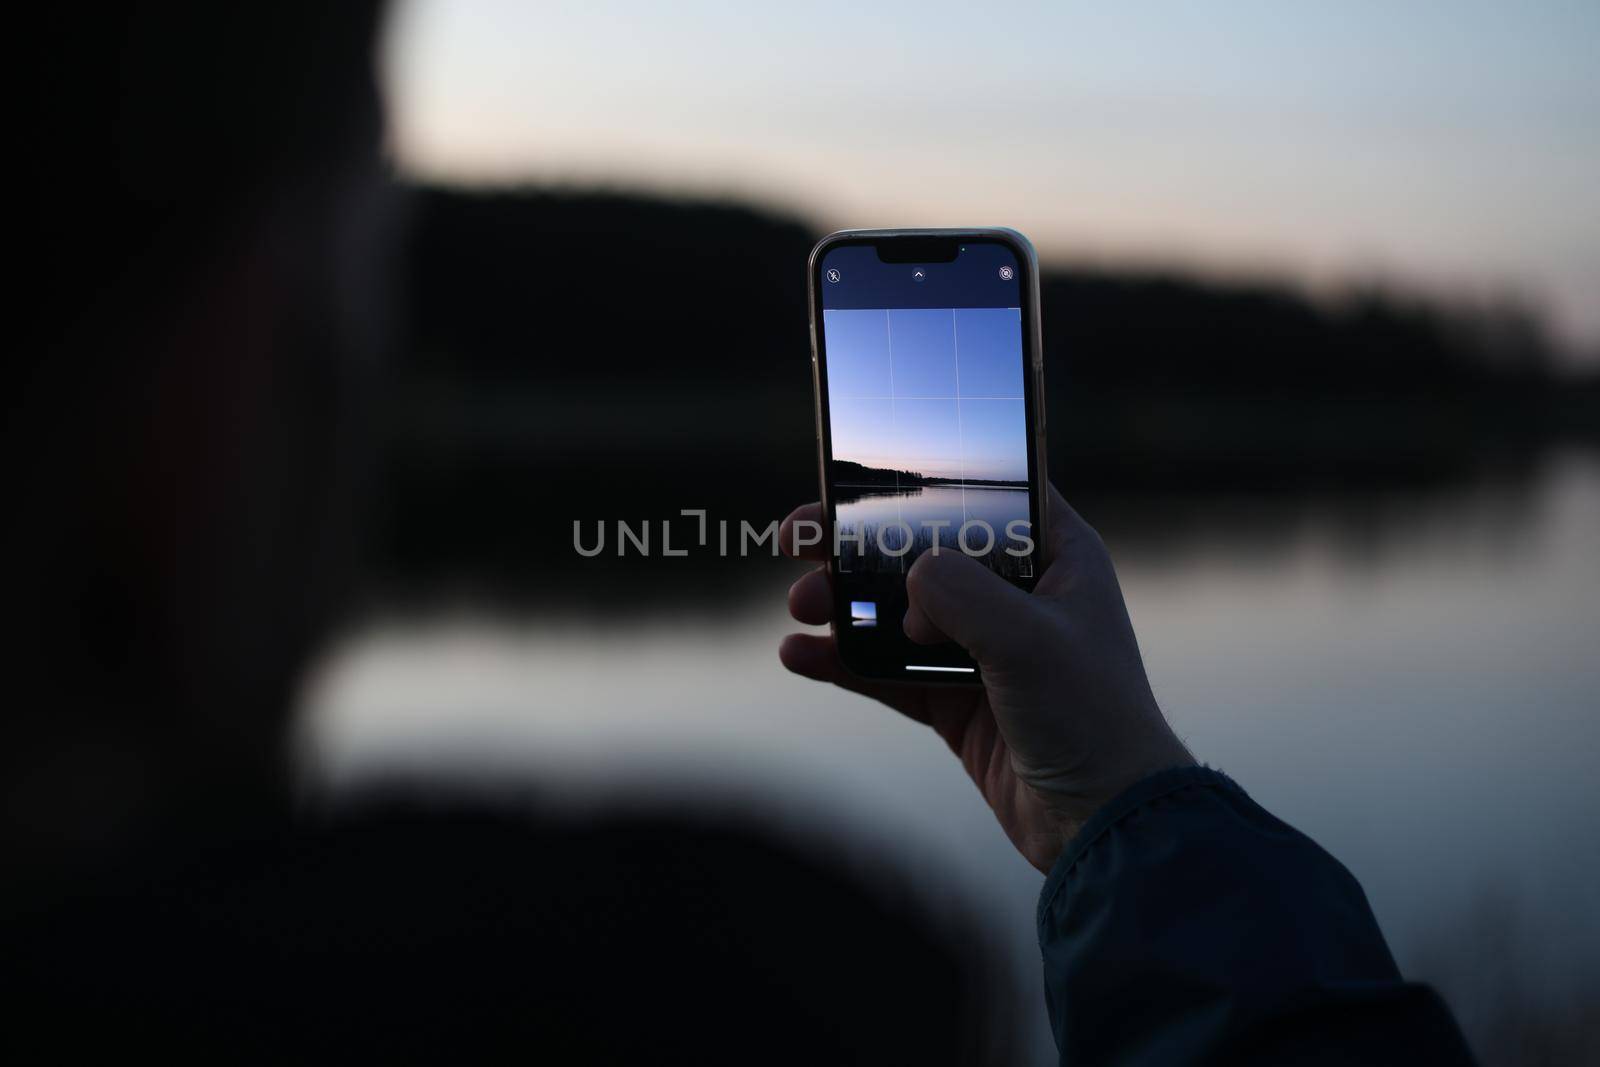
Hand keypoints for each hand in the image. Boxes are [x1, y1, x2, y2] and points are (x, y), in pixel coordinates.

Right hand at [778, 484, 1193, 873]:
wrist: (1104, 824)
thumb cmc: (1094, 719)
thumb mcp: (1030, 642)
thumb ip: (963, 594)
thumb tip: (909, 577)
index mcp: (1059, 558)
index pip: (985, 496)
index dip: (925, 481)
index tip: (859, 475)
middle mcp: (1019, 596)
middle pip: (923, 550)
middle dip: (857, 544)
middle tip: (800, 537)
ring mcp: (983, 650)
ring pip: (896, 611)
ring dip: (843, 604)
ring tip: (799, 605)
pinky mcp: (956, 701)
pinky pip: (887, 671)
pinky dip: (844, 662)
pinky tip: (800, 655)